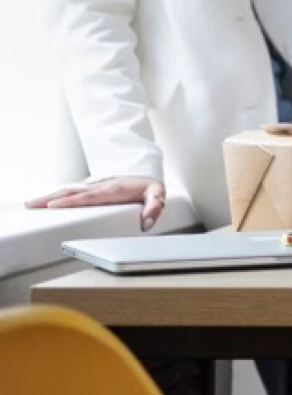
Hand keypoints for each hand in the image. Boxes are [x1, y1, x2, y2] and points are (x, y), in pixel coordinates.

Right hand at [26, 176, 166, 230]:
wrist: (148, 174)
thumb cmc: (149, 187)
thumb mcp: (157, 194)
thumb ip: (154, 206)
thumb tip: (147, 221)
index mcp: (115, 190)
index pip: (90, 197)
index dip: (72, 202)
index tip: (54, 206)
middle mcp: (102, 186)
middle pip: (73, 193)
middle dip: (52, 199)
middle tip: (33, 205)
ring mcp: (95, 187)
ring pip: (70, 192)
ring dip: (50, 197)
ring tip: (32, 204)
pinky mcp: (92, 190)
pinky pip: (72, 193)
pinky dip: (57, 196)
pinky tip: (45, 202)